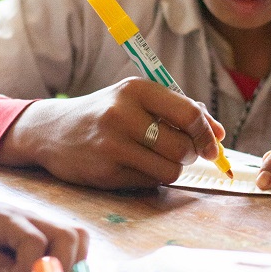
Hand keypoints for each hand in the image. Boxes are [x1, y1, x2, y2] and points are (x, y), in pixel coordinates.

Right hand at [0, 77, 224, 188]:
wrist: (51, 131)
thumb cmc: (105, 113)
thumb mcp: (136, 99)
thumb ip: (177, 110)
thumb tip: (219, 133)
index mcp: (136, 89)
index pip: (189, 114)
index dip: (208, 133)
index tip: (213, 145)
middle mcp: (123, 113)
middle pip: (183, 146)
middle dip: (190, 154)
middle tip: (181, 152)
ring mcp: (112, 144)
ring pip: (170, 169)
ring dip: (172, 168)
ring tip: (159, 159)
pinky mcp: (105, 171)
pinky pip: (149, 182)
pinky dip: (151, 178)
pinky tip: (136, 166)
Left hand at [0, 191, 87, 271]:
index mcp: (7, 220)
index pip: (33, 241)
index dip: (28, 269)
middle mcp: (33, 218)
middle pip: (68, 236)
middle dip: (62, 268)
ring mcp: (44, 222)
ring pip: (78, 236)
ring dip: (74, 263)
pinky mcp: (48, 230)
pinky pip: (74, 241)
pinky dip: (73, 260)